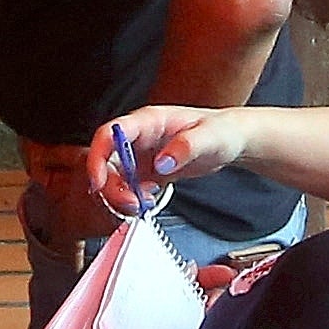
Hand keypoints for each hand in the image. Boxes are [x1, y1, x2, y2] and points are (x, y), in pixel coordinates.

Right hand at [98, 108, 241, 207]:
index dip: (97, 158)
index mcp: (147, 122)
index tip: (99, 182)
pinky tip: (148, 202)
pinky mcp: (147, 172)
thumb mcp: (208, 137)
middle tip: (132, 204)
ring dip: (120, 196)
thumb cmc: (221, 131)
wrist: (231, 140)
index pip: (108, 135)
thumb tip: (161, 163)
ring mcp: (141, 155)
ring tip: (142, 206)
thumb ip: (185, 147)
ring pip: (114, 178)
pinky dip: (132, 199)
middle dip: (112, 187)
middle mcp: (138, 138)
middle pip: (106, 162)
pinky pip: (128, 188)